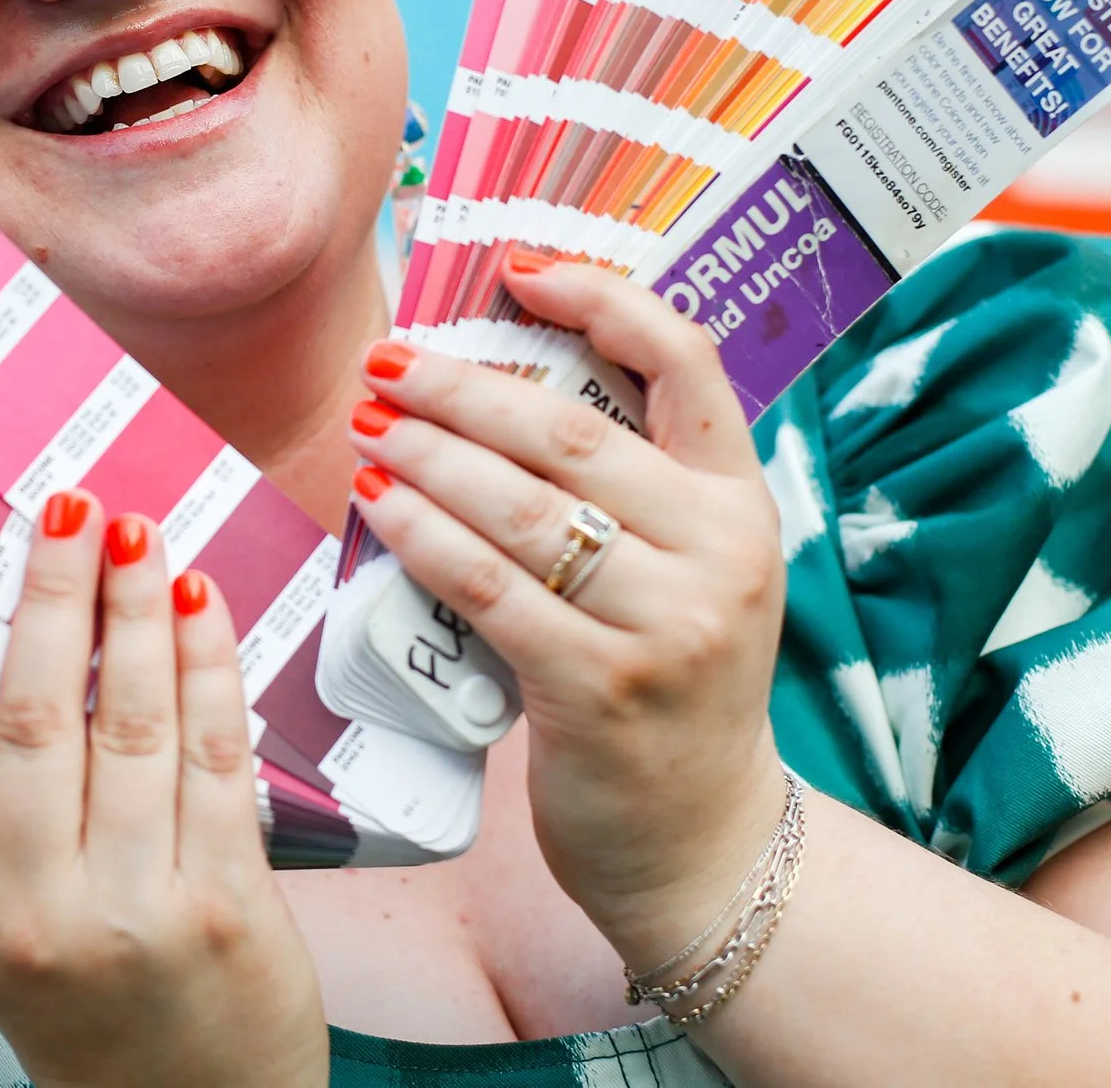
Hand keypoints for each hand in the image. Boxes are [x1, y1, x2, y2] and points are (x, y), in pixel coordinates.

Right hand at [0, 489, 327, 1087]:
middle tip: (64, 505)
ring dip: (133, 611)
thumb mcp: (2, 934)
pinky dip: (208, 668)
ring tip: (134, 534)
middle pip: (27, 720)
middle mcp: (36, 913)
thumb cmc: (92, 1011)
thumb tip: (19, 649)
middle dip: (48, 595)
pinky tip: (199, 604)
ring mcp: (138, 910)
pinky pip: (213, 759)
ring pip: (128, 724)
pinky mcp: (230, 906)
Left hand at [346, 257, 788, 966]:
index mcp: (743, 501)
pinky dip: (424, 537)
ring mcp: (668, 625)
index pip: (687, 360)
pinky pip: (490, 589)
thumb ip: (630, 487)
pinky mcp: (602, 690)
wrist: (703, 841)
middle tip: (387, 361)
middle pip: (574, 432)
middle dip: (464, 386)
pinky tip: (379, 504)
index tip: (515, 269)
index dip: (599, 298)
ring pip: (523, 506)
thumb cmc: (670, 683)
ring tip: (367, 424)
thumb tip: (496, 385)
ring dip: (430, 454)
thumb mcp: (688, 570)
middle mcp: (721, 552)